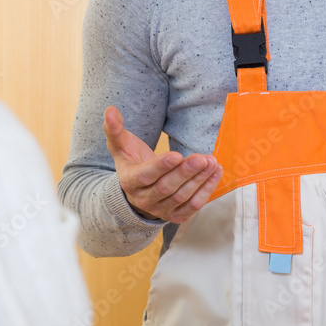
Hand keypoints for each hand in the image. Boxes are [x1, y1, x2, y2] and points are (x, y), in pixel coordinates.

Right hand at [103, 106, 222, 223]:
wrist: (138, 191)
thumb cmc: (132, 162)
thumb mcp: (121, 146)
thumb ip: (114, 129)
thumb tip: (110, 110)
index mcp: (130, 181)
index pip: (145, 176)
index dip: (161, 167)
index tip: (177, 155)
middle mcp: (144, 199)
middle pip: (167, 188)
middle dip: (186, 173)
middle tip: (201, 158)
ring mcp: (161, 210)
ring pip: (182, 197)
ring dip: (199, 180)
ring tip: (211, 162)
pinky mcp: (176, 216)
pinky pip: (193, 206)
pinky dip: (206, 190)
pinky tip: (215, 172)